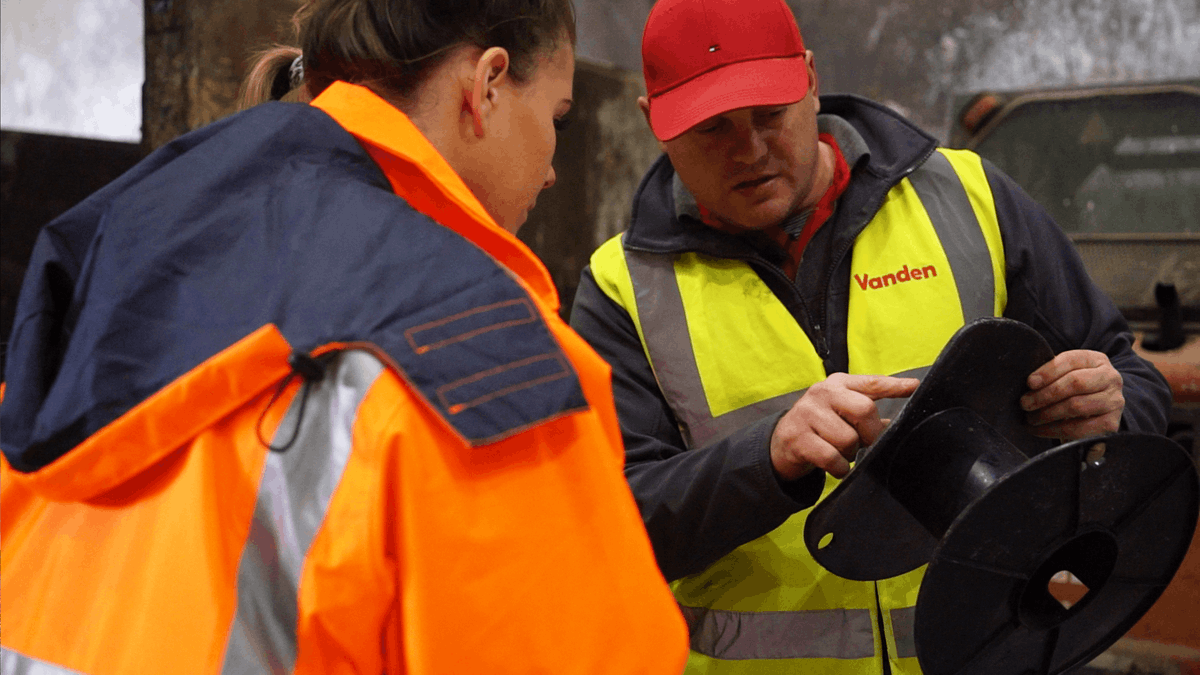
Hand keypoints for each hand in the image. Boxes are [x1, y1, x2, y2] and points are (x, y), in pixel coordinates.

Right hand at [770, 373, 919, 480]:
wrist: (782, 443)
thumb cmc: (820, 426)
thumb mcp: (841, 413)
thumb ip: (866, 413)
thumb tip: (895, 422)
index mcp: (837, 384)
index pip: (871, 383)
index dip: (894, 385)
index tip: (915, 387)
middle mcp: (821, 393)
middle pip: (863, 410)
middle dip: (870, 433)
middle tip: (863, 443)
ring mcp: (807, 413)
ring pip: (848, 439)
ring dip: (850, 454)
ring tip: (841, 452)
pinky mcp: (797, 437)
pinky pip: (832, 458)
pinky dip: (839, 469)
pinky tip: (834, 466)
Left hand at [1020, 350, 1123, 439]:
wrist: (1096, 414)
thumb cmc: (1074, 391)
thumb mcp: (1066, 376)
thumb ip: (1052, 374)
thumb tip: (1030, 383)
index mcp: (1097, 360)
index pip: (1071, 360)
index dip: (1048, 371)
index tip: (1029, 383)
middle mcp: (1110, 378)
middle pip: (1075, 383)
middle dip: (1045, 394)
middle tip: (1025, 403)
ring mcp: (1114, 401)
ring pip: (1076, 406)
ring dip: (1047, 413)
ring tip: (1031, 418)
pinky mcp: (1111, 423)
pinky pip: (1079, 428)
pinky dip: (1054, 430)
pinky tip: (1040, 429)